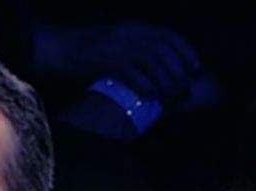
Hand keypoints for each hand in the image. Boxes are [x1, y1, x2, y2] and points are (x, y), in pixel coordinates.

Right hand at [37, 23, 200, 101]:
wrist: (59, 49)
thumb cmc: (89, 53)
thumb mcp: (118, 44)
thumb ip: (138, 53)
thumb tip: (163, 75)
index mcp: (135, 28)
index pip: (170, 36)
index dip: (187, 52)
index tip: (196, 68)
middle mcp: (130, 33)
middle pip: (165, 50)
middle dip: (179, 71)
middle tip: (181, 88)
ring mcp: (119, 46)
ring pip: (153, 61)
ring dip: (165, 81)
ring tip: (166, 96)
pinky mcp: (107, 61)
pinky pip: (134, 74)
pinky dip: (146, 87)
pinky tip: (150, 97)